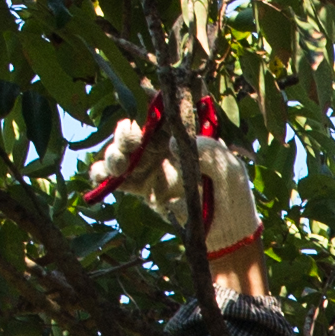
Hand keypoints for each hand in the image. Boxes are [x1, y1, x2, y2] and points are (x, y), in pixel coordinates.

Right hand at [83, 103, 263, 287]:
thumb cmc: (233, 193)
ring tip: (120, 165)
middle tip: (132, 142)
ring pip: (119, 154)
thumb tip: (172, 143)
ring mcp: (148, 167)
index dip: (145, 104)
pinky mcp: (141, 189)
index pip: (159, 113)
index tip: (144, 110)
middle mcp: (161, 147)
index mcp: (182, 135)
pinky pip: (115, 180)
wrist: (228, 232)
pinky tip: (102, 179)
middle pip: (133, 133)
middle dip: (125, 135)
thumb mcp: (229, 167)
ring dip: (113, 156)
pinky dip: (101, 177)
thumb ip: (207, 151)